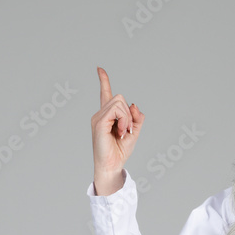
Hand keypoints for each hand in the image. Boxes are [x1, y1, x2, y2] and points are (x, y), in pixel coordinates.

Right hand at [91, 66, 143, 194]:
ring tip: (123, 132)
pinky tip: (121, 131)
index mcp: (107, 115)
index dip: (104, 81)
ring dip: (127, 117)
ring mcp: (98, 117)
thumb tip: (134, 105)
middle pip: (119, 97)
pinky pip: (116, 110)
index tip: (100, 69)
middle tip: (127, 130)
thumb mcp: (134, 132)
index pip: (105, 94)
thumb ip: (136, 118)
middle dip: (129, 113)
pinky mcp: (99, 122)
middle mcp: (101, 114)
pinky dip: (123, 120)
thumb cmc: (120, 151)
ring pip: (119, 102)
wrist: (112, 165)